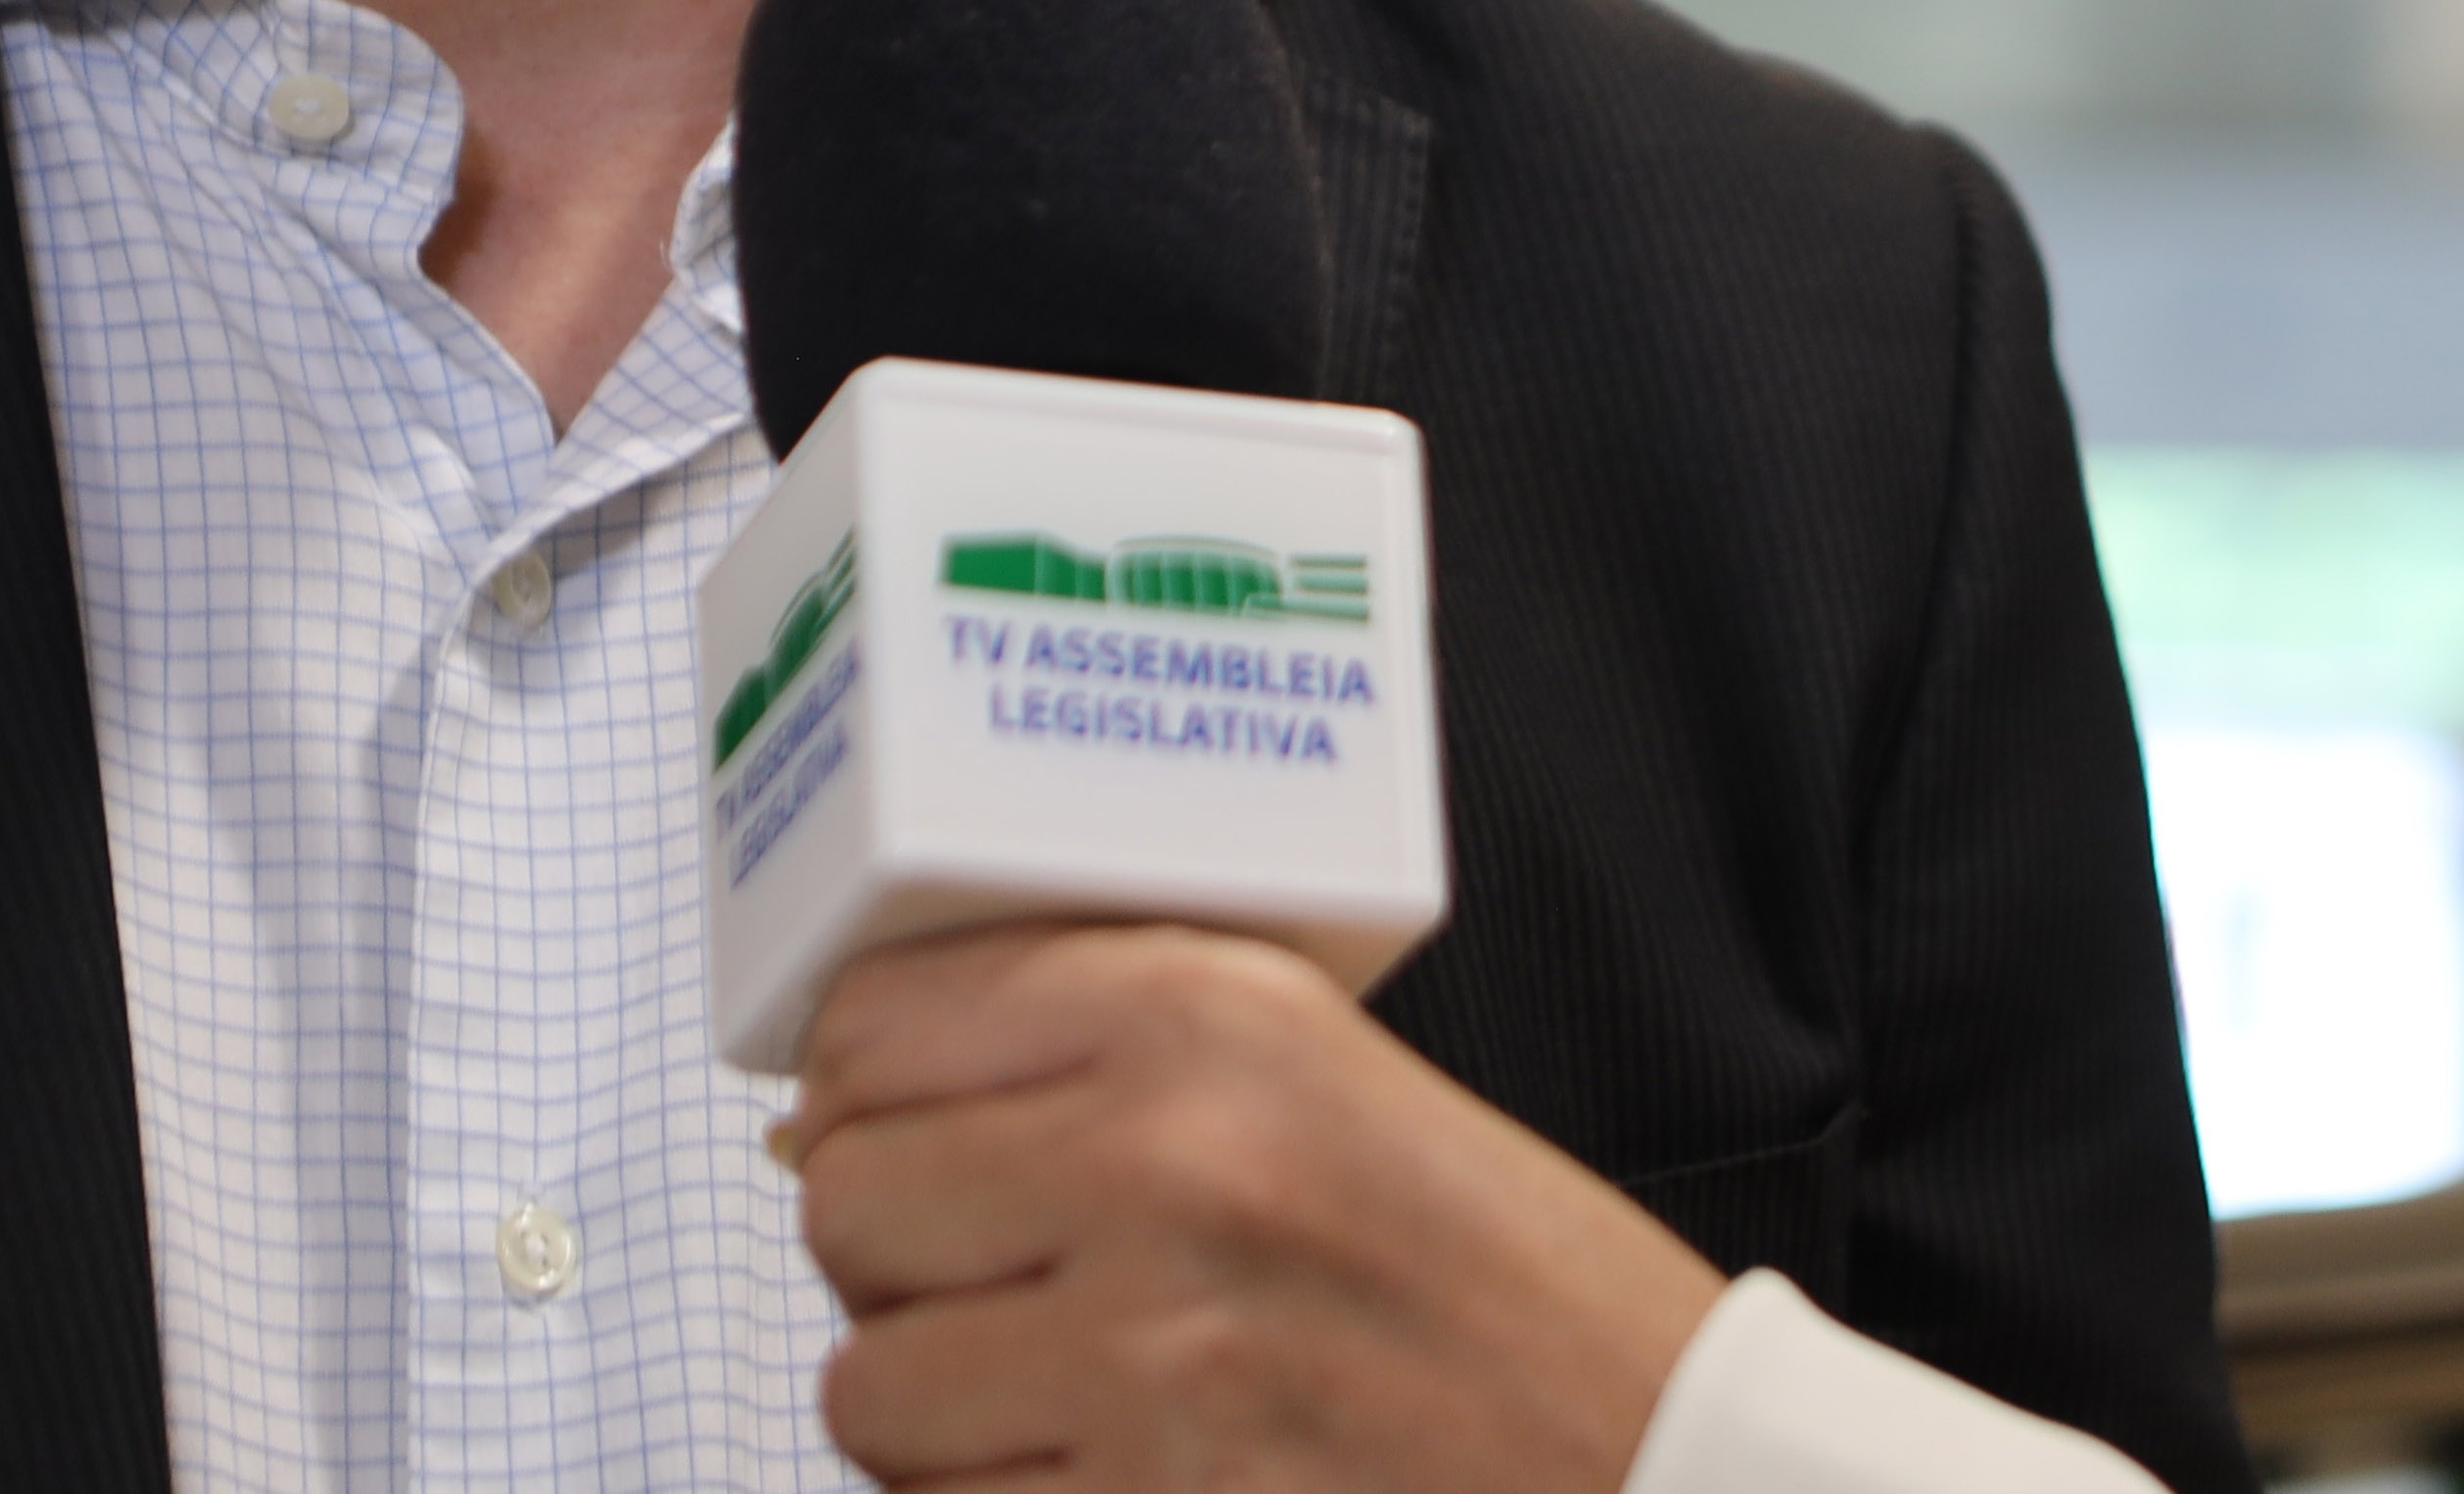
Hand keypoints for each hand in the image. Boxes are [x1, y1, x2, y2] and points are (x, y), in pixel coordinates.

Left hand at [781, 922, 1728, 1492]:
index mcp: (1202, 1016)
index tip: (904, 1135)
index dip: (857, 1097)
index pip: (867, 1030)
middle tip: (999, 1283)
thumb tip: (808, 1123)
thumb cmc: (1493, 1277)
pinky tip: (1102, 1477)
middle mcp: (1165, 1162)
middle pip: (843, 1204)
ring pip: (866, 1384)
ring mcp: (1156, 1357)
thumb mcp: (1315, 1078)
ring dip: (933, 1409)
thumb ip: (1083, 1055)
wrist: (1655, 1456)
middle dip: (895, 1263)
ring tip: (1056, 1394)